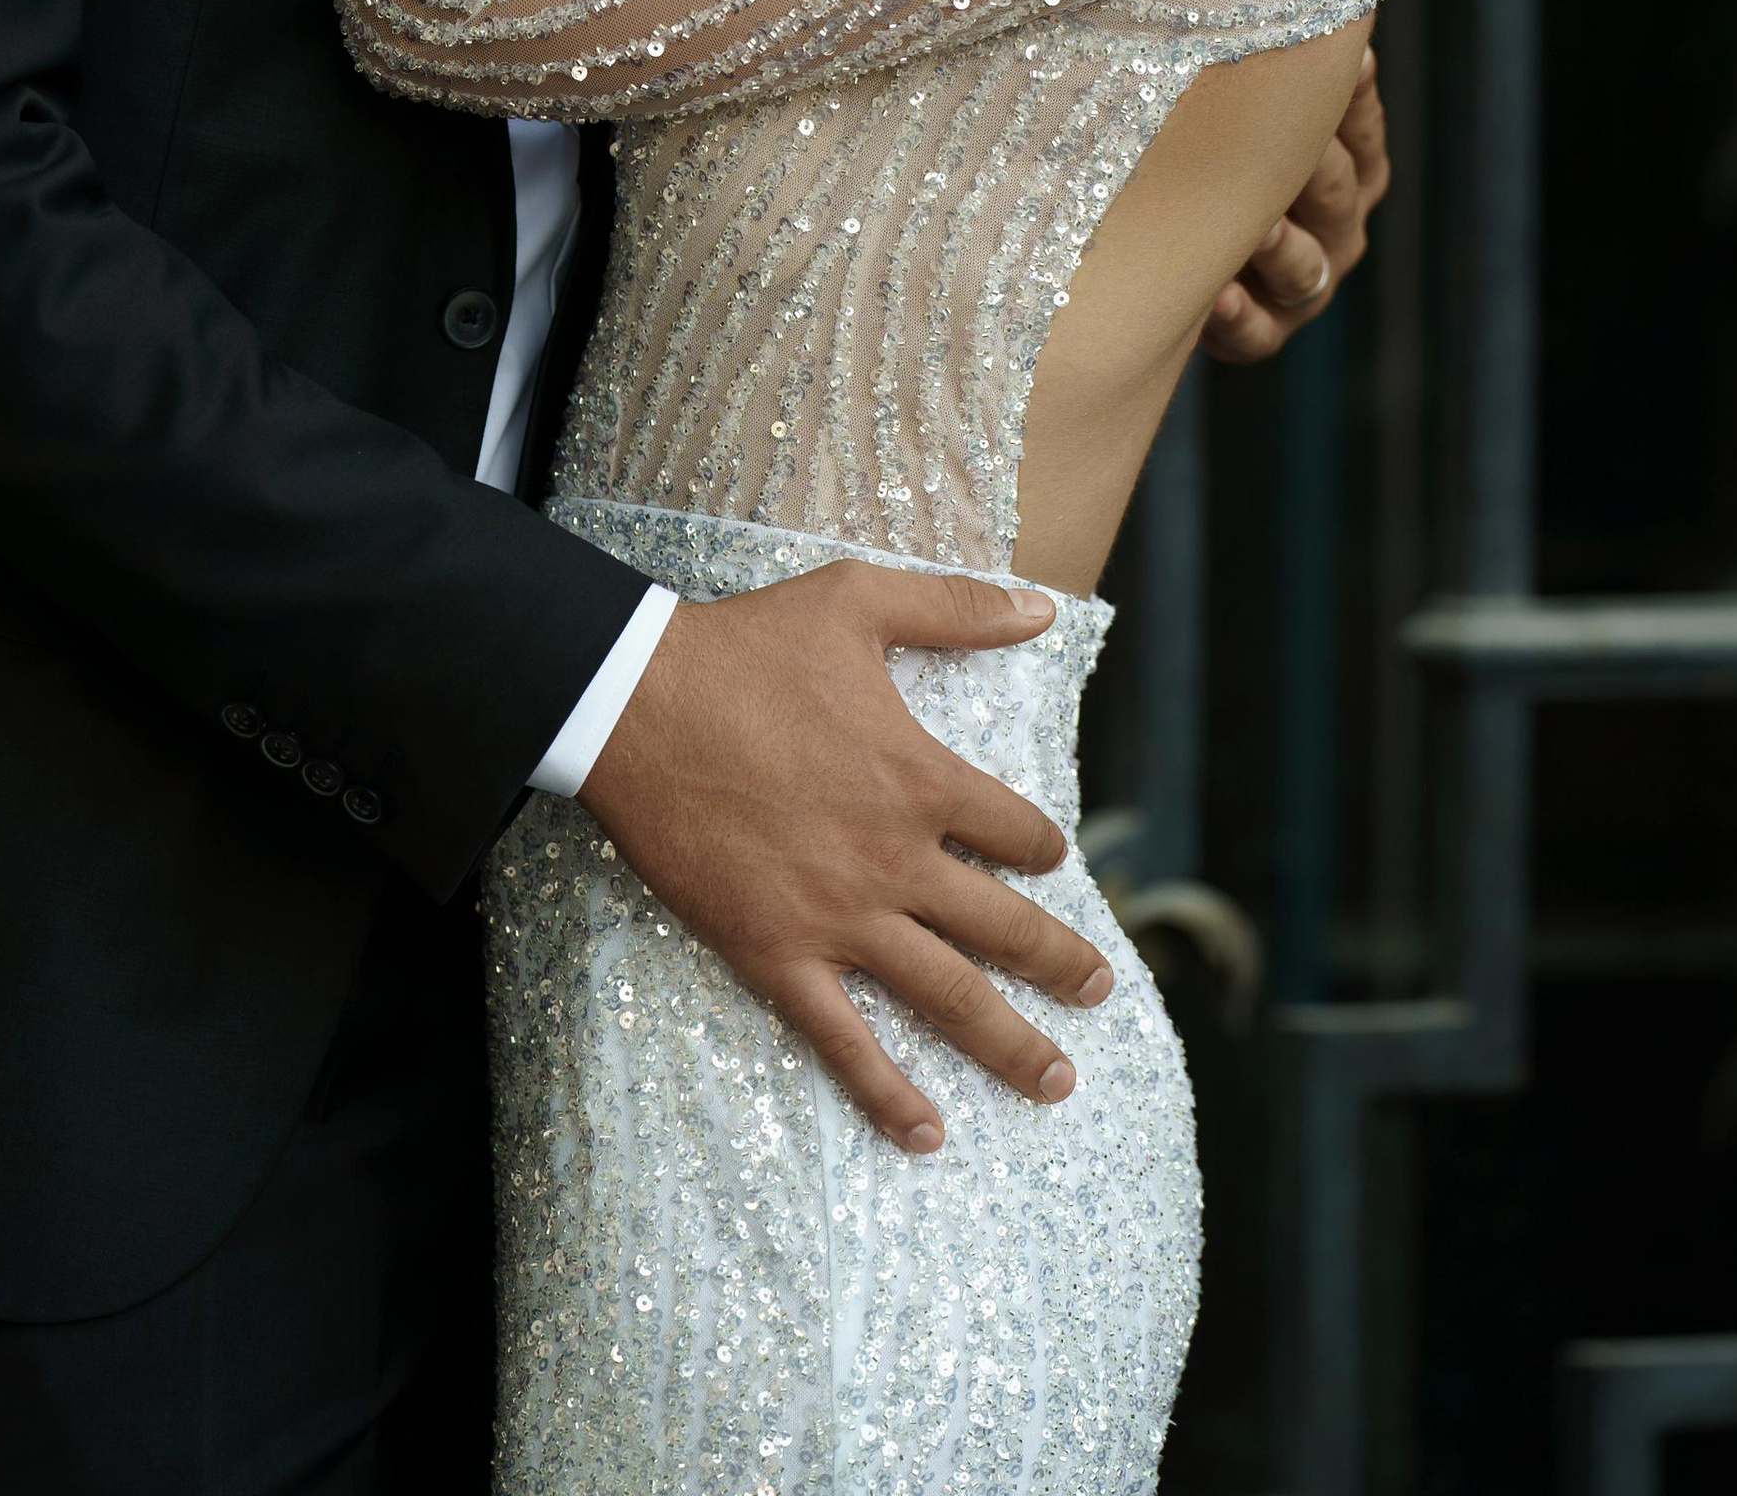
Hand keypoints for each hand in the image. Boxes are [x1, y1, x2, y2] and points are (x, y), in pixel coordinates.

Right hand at [579, 558, 1112, 1152]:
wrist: (637, 703)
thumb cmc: (745, 646)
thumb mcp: (859, 600)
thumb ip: (957, 607)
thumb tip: (1043, 606)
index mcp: (922, 779)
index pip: (1013, 831)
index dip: (1041, 847)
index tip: (1047, 860)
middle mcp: (897, 860)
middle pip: (1004, 927)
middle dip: (1060, 963)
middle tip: (1099, 993)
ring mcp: (839, 917)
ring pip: (947, 995)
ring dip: (1010, 1042)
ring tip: (1057, 1080)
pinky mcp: (776, 954)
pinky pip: (843, 1040)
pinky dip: (888, 1093)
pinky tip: (927, 1135)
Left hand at [1199, 43, 1387, 364]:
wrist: (1152, 248)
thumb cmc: (1202, 149)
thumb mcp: (1239, 104)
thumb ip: (1273, 60)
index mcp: (1348, 164)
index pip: (1361, 125)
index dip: (1346, 97)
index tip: (1337, 64)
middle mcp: (1336, 225)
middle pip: (1338, 191)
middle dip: (1311, 165)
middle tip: (1286, 141)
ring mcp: (1303, 283)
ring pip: (1306, 266)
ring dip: (1280, 246)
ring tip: (1253, 229)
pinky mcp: (1260, 333)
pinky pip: (1258, 332)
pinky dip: (1239, 317)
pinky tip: (1215, 297)